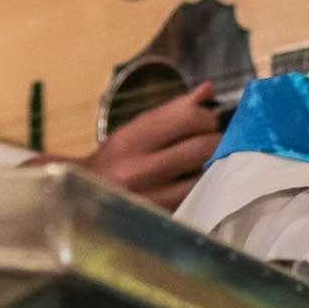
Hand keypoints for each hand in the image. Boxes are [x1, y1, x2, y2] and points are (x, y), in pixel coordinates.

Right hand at [80, 83, 221, 209]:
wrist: (86, 198)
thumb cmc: (117, 158)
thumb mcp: (137, 128)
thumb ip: (174, 110)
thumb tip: (208, 90)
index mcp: (133, 140)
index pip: (188, 119)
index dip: (209, 117)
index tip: (213, 120)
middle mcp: (140, 170)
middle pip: (202, 148)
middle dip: (220, 140)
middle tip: (222, 139)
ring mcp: (150, 198)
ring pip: (205, 176)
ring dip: (218, 164)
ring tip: (217, 158)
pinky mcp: (160, 218)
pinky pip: (196, 198)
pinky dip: (207, 186)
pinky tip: (206, 180)